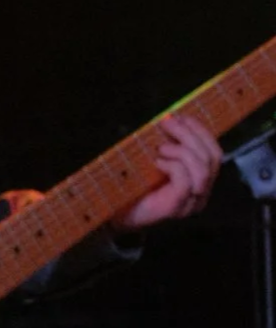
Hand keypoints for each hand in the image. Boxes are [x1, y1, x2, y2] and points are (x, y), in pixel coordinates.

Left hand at [113, 115, 221, 231]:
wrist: (113, 211)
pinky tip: (157, 162)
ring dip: (182, 151)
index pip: (214, 152)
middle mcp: (201, 192)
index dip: (201, 131)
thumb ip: (168, 143)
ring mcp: (190, 202)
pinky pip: (185, 182)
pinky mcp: (176, 207)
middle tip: (167, 123)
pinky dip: (173, 166)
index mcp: (200, 178)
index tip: (182, 116)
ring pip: (203, 170)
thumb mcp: (154, 158)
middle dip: (190, 135)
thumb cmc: (133, 184)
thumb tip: (171, 118)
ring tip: (160, 147)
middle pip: (212, 158)